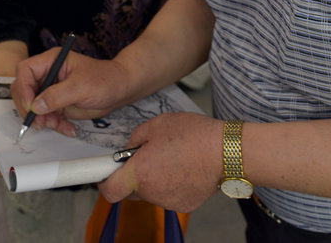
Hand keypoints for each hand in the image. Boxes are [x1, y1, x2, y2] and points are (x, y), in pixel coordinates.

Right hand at [10, 51, 128, 136]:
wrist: (119, 90)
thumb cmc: (105, 79)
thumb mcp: (81, 86)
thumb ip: (57, 95)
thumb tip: (36, 106)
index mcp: (51, 61)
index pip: (25, 71)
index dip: (24, 88)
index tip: (31, 105)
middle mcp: (48, 74)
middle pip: (24, 90)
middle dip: (29, 108)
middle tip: (39, 121)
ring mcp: (52, 90)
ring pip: (34, 107)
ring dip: (43, 120)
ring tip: (58, 125)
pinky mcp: (57, 104)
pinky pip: (47, 117)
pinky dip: (55, 125)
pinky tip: (68, 128)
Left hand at [98, 112, 222, 212]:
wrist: (226, 151)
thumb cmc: (192, 135)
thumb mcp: (156, 125)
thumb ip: (136, 139)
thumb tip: (130, 149)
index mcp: (139, 173)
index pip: (109, 190)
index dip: (105, 181)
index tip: (107, 172)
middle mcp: (151, 192)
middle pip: (131, 190)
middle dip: (135, 175)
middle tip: (148, 156)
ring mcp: (168, 202)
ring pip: (151, 191)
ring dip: (155, 178)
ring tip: (173, 158)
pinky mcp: (184, 205)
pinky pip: (169, 194)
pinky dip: (172, 184)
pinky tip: (185, 167)